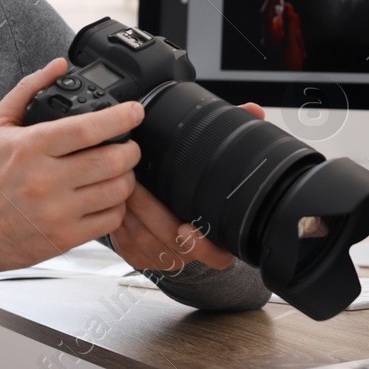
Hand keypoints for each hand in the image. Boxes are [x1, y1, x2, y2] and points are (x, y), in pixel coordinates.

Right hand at [0, 58, 143, 278]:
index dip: (120, 117)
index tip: (135, 111)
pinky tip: (107, 197)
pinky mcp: (64, 237)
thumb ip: (29, 89)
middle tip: (128, 143)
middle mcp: (46, 180)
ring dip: (127, 177)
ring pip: (117, 190)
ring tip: (119, 170)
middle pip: (112, 160)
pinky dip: (118, 206)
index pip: (88, 128)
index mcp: (31, 147)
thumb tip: (59, 65)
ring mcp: (58, 211)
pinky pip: (110, 220)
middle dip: (131, 148)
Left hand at [107, 103, 264, 274]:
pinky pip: (126, 243)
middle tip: (136, 182)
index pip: (217, 257)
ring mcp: (163, 258)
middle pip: (169, 239)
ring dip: (131, 211)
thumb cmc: (199, 197)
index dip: (203, 246)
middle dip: (149, 208)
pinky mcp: (137, 257)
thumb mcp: (217, 172)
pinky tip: (115, 199)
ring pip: (144, 240)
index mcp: (217, 241)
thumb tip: (252, 111)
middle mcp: (190, 255)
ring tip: (122, 183)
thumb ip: (235, 141)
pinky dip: (119, 220)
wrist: (175, 230)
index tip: (187, 227)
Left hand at [259, 0, 306, 70]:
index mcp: (269, 36)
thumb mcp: (292, 44)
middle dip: (290, 22)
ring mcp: (274, 40)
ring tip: (299, 48)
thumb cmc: (289, 66)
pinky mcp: (280, 43)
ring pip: (286, 26)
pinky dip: (295, 38)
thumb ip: (289, 24)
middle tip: (297, 33)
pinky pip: (289, 34)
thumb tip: (287, 7)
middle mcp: (269, 36)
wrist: (289, 82)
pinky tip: (299, 50)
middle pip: (279, 18)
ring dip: (295, 33)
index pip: (266, 12)